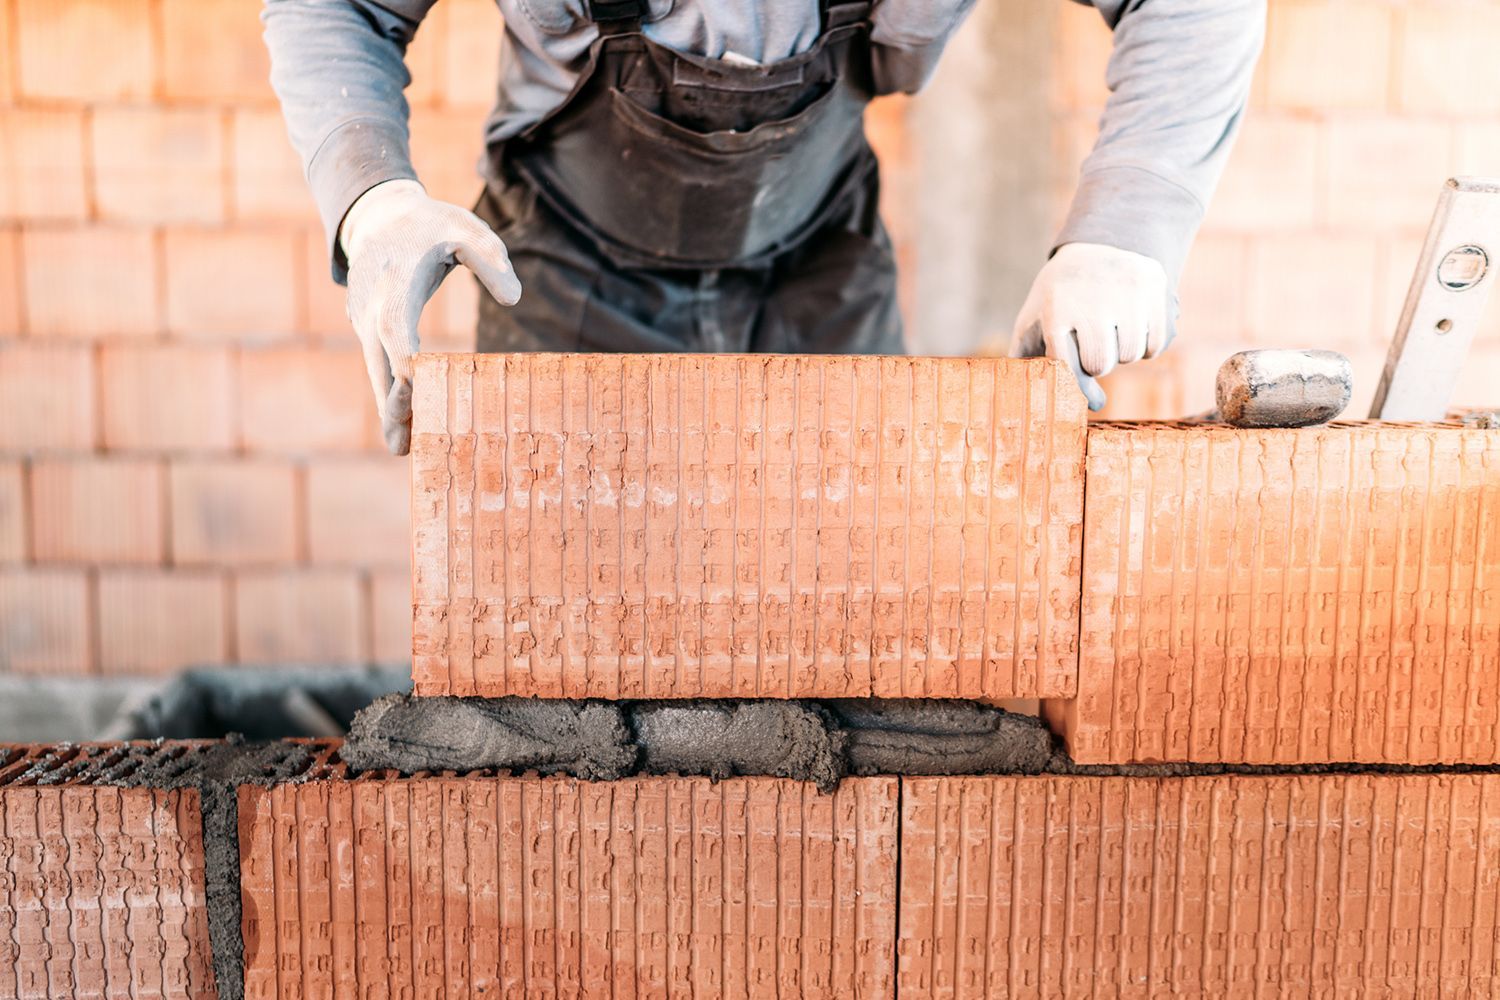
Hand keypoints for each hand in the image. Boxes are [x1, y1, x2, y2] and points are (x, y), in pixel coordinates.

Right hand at [341, 179, 521, 454]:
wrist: (380, 218)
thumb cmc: (433, 225)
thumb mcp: (467, 227)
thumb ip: (492, 259)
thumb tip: (514, 299)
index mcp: (395, 280)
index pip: (395, 326)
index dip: (404, 357)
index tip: (417, 388)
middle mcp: (372, 305)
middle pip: (379, 360)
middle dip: (391, 401)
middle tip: (402, 445)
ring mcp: (364, 319)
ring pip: (375, 369)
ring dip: (388, 408)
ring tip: (401, 450)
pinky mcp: (367, 329)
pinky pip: (379, 366)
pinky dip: (389, 394)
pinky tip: (405, 427)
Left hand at [1005, 242, 1168, 410]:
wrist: (1101, 244)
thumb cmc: (1061, 294)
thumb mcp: (1036, 315)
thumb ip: (1026, 355)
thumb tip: (1031, 396)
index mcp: (1056, 308)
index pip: (1066, 363)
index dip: (1076, 386)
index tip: (1091, 400)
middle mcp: (1091, 298)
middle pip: (1101, 364)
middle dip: (1097, 363)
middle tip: (1094, 348)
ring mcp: (1125, 291)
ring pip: (1131, 354)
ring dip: (1123, 353)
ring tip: (1113, 332)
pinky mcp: (1154, 287)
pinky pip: (1156, 343)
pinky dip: (1147, 345)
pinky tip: (1134, 327)